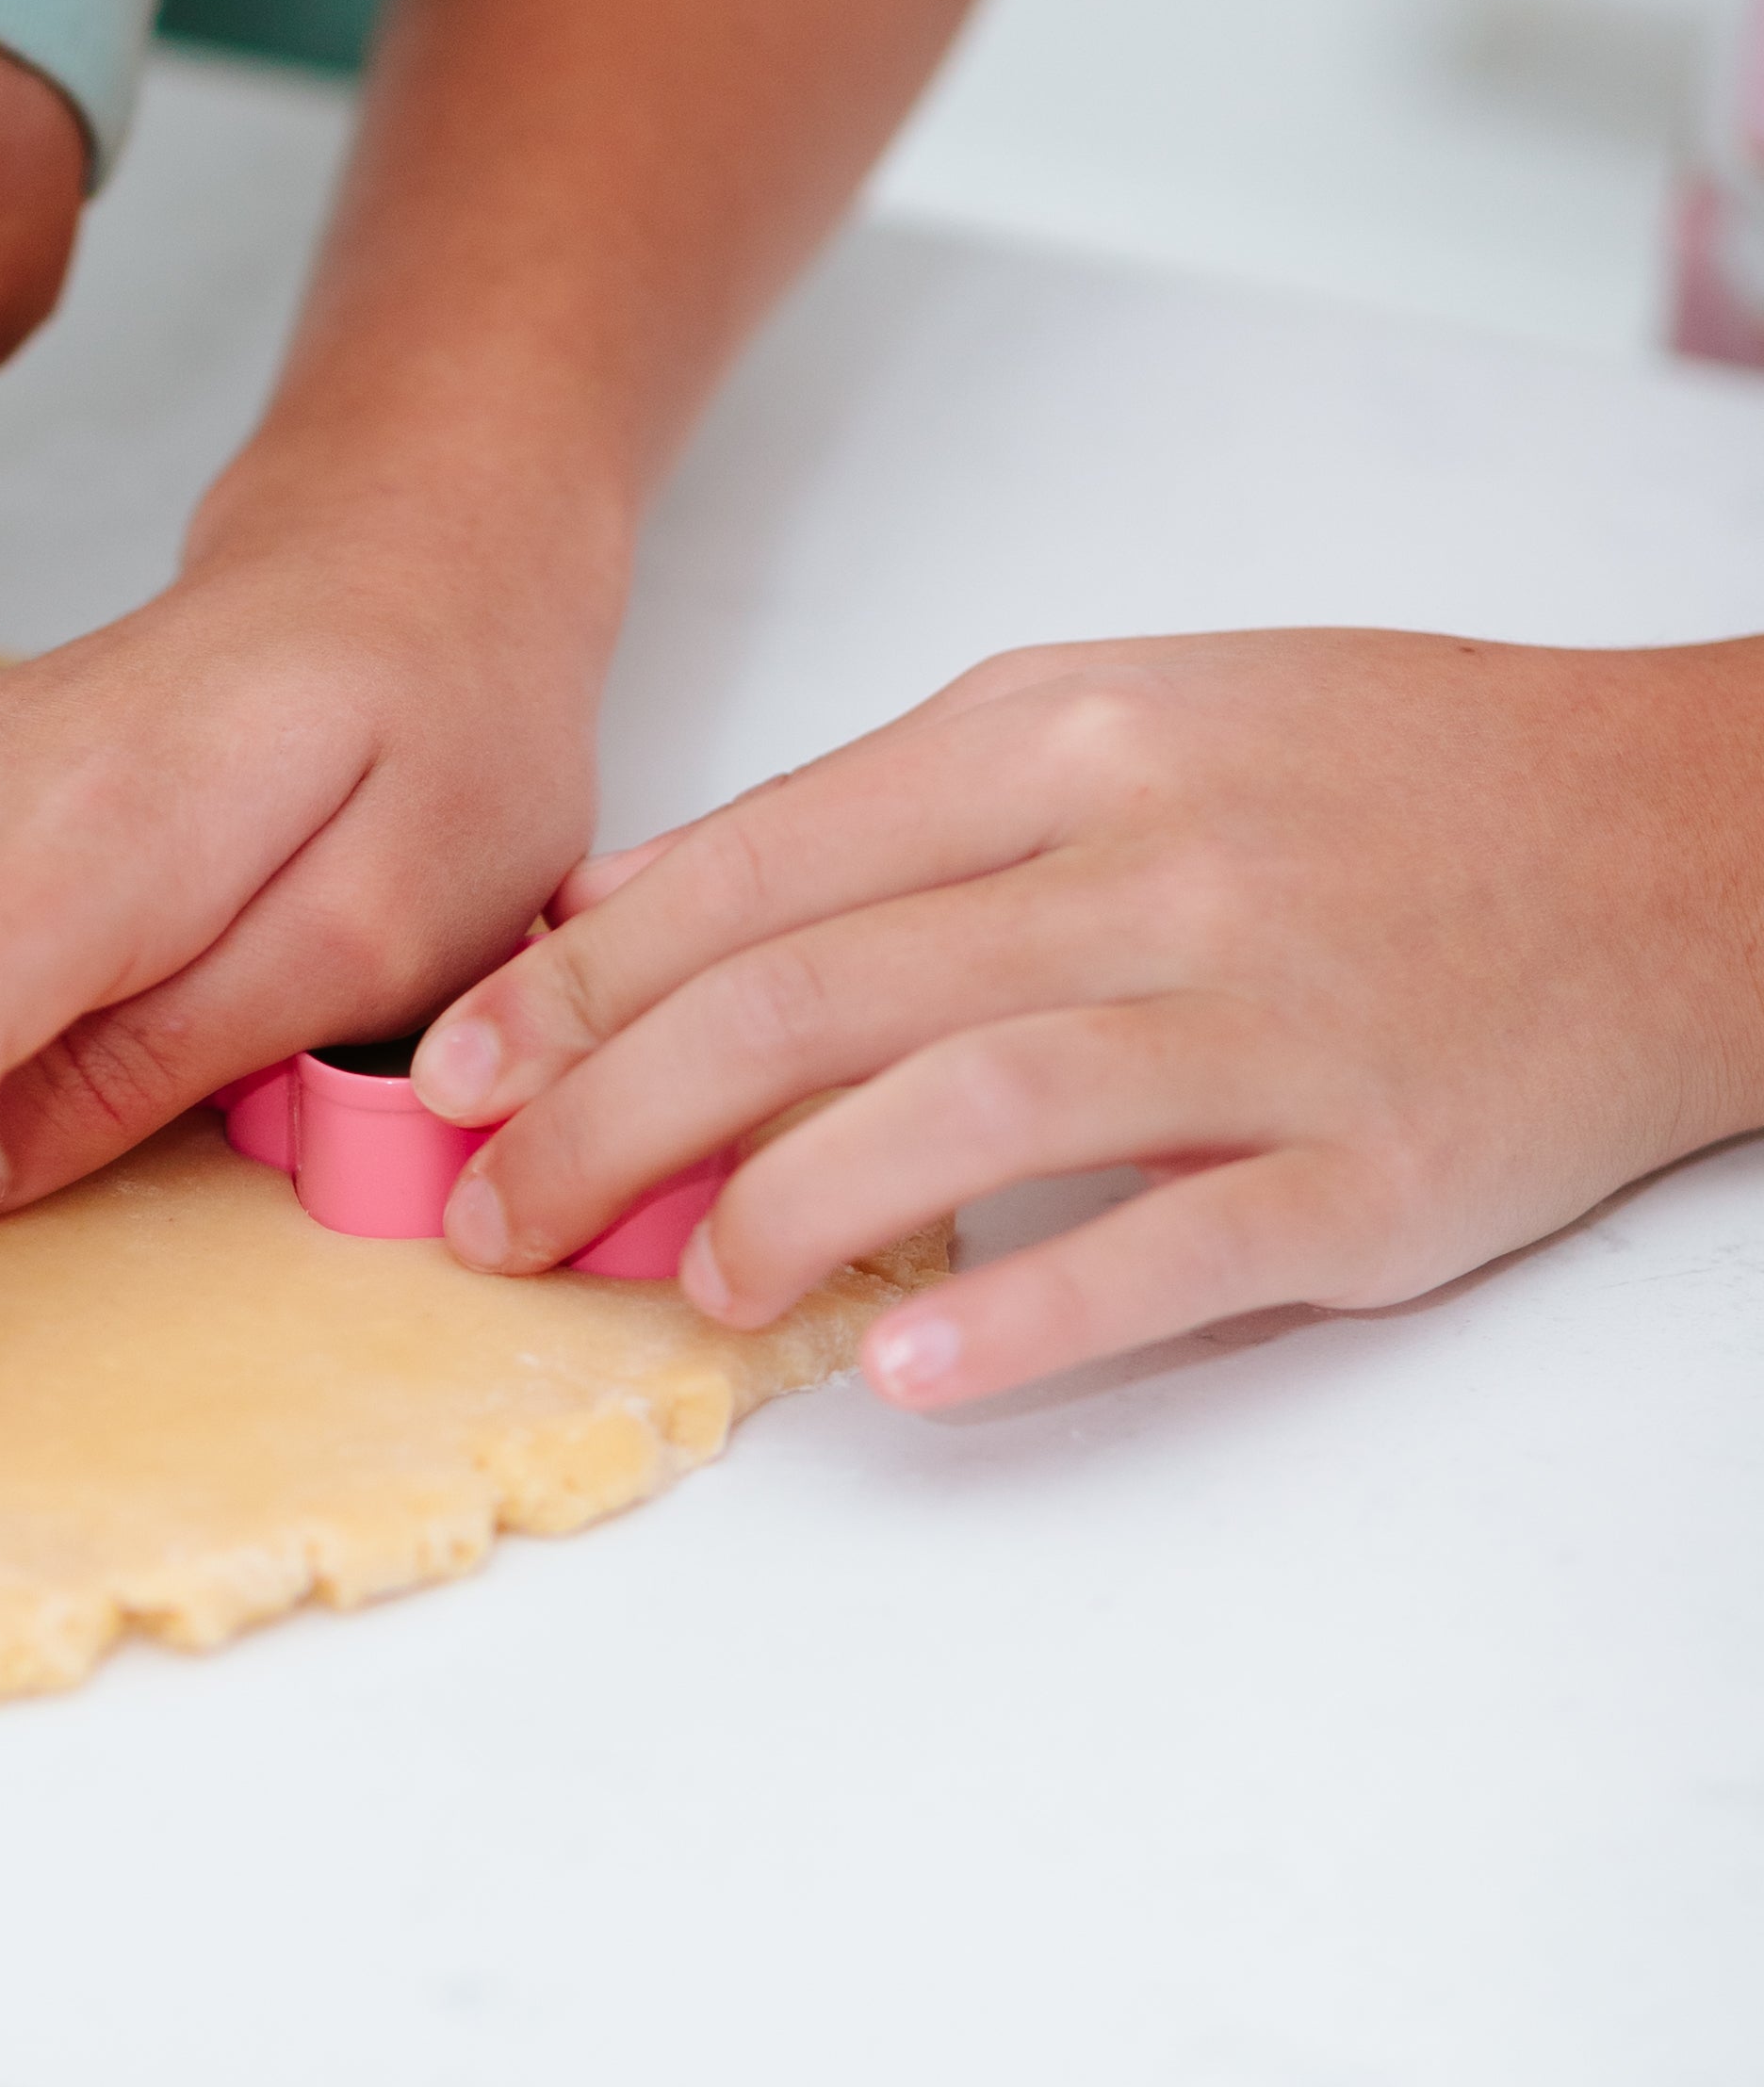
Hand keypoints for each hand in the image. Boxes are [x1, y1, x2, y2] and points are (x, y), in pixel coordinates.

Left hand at [406, 631, 1763, 1408]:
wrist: (1685, 841)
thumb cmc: (1383, 781)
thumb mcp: (1120, 719)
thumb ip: (882, 814)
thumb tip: (633, 909)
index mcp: (1067, 736)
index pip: (754, 869)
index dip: (570, 986)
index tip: (447, 1078)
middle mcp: (1151, 859)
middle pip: (809, 993)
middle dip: (605, 1118)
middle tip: (493, 1220)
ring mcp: (1269, 1017)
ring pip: (962, 1109)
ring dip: (779, 1213)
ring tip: (681, 1288)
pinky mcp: (1376, 1169)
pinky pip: (1173, 1247)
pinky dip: (1023, 1310)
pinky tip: (904, 1368)